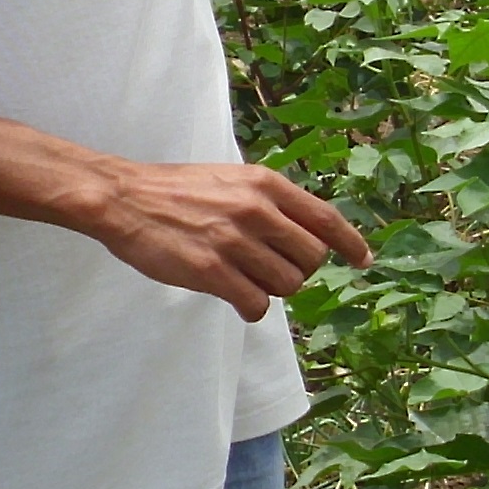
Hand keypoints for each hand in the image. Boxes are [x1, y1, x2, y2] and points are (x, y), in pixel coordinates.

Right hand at [74, 161, 369, 321]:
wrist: (125, 198)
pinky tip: (237, 300)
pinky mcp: (212, 271)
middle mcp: (257, 210)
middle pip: (311, 259)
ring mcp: (235, 241)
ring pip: (287, 286)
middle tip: (270, 270)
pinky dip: (251, 308)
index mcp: (265, 184)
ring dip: (272, 290)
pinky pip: (256, 305)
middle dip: (298, 271)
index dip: (350, 243)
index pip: (325, 218)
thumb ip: (269, 202)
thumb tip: (308, 236)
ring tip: (246, 279)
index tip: (363, 261)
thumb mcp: (232, 180)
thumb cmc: (178, 191)